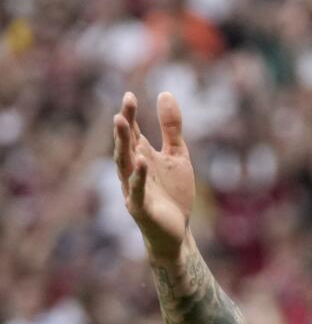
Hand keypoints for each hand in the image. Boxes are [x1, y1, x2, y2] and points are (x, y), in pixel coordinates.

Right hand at [112, 92, 194, 263]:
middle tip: (121, 109)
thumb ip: (171, 128)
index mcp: (142, 157)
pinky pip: (137, 190)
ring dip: (123, 146)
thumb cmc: (174, 192)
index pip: (133, 133)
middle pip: (125, 146)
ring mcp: (133, 189)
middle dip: (123, 128)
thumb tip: (165, 93)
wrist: (177, 231)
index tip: (129, 95)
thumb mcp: (177, 155)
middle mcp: (133, 171)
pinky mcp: (140, 207)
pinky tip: (140, 161)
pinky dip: (138, 176)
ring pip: (124, 165)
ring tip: (122, 125)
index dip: (130, 116)